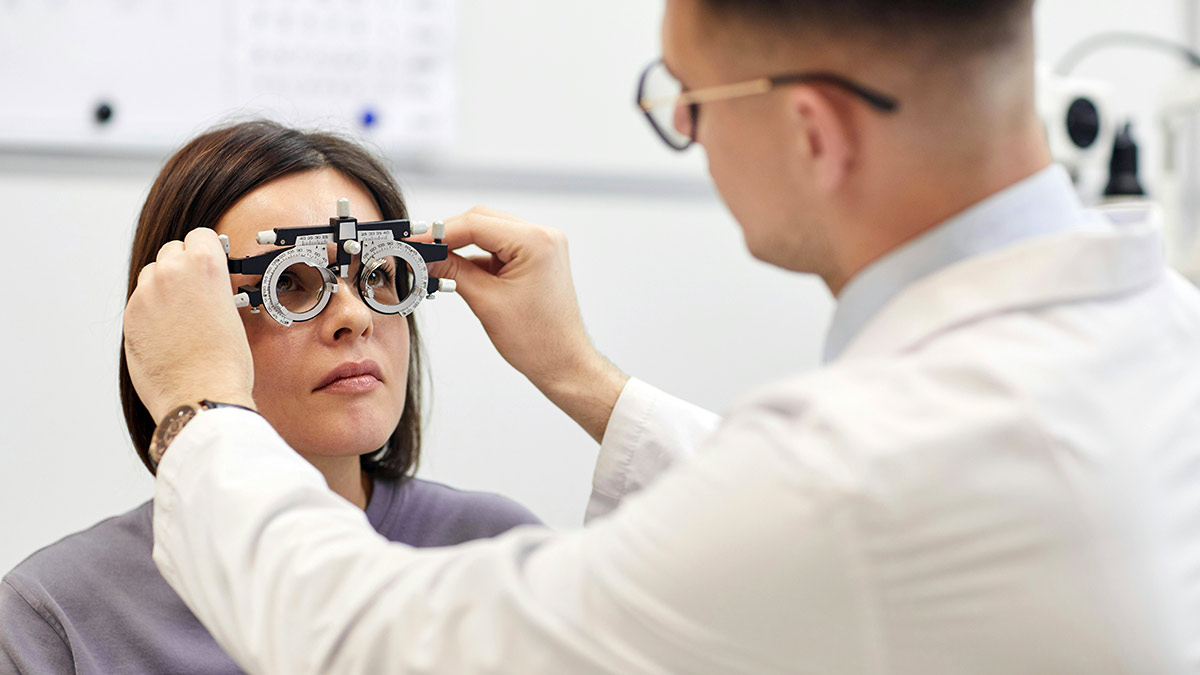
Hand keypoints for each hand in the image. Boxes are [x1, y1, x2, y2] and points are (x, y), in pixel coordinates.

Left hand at [123, 228, 255, 422]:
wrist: (201, 395)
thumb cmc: (226, 363)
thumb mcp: (232, 312)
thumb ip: (211, 288)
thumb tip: (201, 284)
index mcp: (204, 266)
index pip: (200, 236)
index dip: (207, 250)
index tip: (209, 261)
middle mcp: (170, 273)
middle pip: (172, 250)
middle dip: (183, 265)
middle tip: (195, 290)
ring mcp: (145, 295)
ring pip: (151, 274)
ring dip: (164, 286)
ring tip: (181, 314)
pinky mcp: (130, 317)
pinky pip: (140, 302)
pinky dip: (151, 311)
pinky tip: (167, 333)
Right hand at [431, 206, 627, 441]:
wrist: (563, 363)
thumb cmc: (537, 340)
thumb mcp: (486, 302)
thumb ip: (453, 272)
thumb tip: (426, 257)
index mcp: (536, 242)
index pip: (476, 223)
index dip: (439, 233)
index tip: (414, 242)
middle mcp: (543, 236)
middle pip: (482, 221)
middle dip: (448, 236)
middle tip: (418, 251)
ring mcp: (541, 246)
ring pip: (488, 232)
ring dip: (460, 246)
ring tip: (432, 263)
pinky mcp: (536, 258)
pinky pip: (498, 248)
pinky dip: (475, 257)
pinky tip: (454, 269)